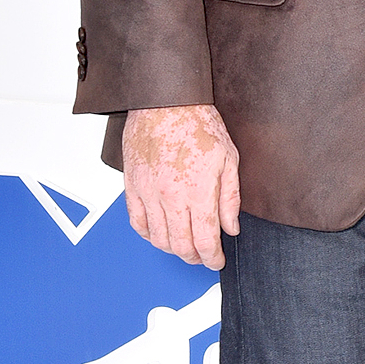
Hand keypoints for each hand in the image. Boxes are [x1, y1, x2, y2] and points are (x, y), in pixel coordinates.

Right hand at [122, 103, 240, 270]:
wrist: (166, 102)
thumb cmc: (198, 123)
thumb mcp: (229, 158)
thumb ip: (230, 197)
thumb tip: (232, 227)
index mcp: (199, 191)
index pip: (205, 240)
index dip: (212, 258)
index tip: (217, 261)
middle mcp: (171, 196)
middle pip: (180, 245)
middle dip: (194, 257)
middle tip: (202, 257)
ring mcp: (149, 193)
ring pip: (158, 239)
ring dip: (172, 249)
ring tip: (184, 246)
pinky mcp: (132, 187)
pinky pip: (137, 223)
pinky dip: (148, 235)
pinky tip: (159, 233)